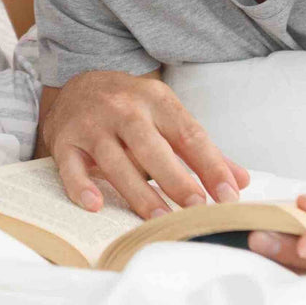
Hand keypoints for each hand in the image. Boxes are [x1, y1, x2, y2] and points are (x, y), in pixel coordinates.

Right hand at [42, 70, 249, 217]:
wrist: (77, 84)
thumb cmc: (131, 107)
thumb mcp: (166, 115)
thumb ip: (200, 149)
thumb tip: (240, 180)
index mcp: (156, 100)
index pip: (188, 133)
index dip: (210, 165)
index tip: (229, 195)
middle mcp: (124, 108)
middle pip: (151, 145)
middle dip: (176, 177)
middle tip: (197, 207)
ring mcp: (92, 123)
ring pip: (115, 159)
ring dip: (138, 191)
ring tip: (159, 220)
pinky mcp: (65, 140)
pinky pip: (71, 166)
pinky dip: (81, 186)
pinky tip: (96, 206)